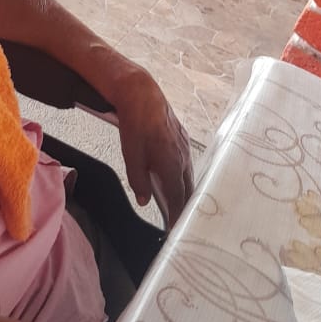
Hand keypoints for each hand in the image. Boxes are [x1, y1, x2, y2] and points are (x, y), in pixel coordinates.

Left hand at [112, 69, 193, 227]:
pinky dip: (184, 175)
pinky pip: (187, 162)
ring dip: (185, 191)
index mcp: (171, 164)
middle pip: (188, 189)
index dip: (178, 215)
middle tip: (180, 221)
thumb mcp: (131, 156)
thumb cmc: (136, 123)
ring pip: (189, 175)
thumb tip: (144, 200)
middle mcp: (183, 157)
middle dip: (185, 207)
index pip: (178, 198)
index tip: (176, 228)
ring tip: (180, 204)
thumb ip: (139, 181)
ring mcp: (185, 146)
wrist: (141, 94)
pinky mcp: (182, 137)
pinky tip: (177, 177)